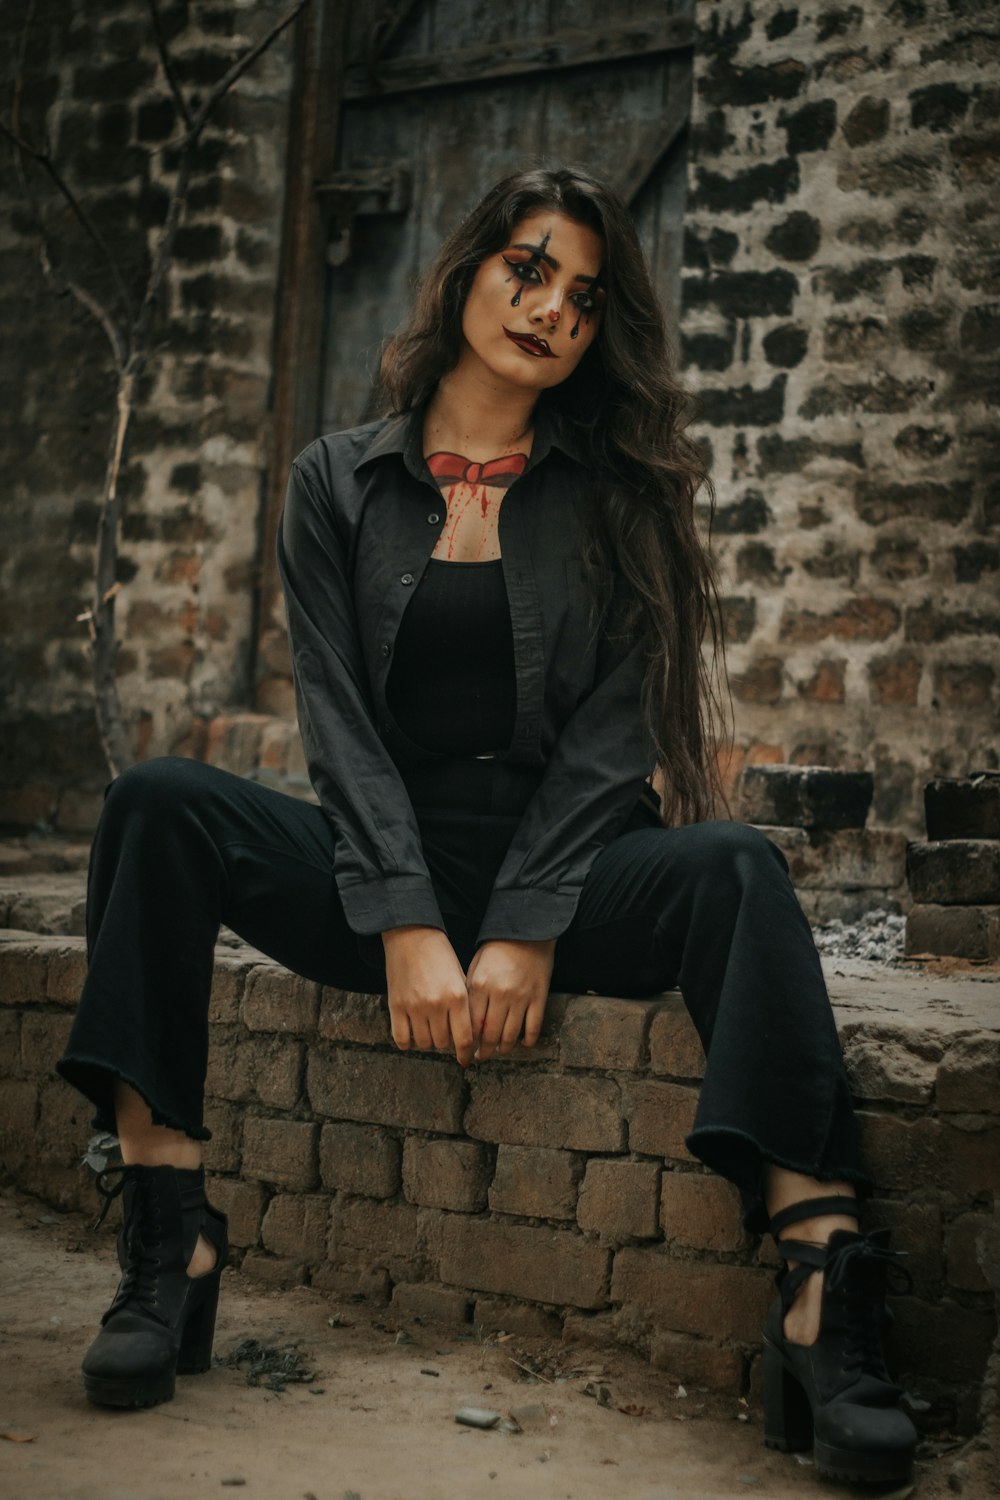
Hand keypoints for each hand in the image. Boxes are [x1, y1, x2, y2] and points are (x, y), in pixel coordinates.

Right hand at [382, 926, 474, 1067]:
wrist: (412, 936)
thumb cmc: (441, 956)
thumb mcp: (461, 979)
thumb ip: (465, 1007)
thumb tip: (469, 1038)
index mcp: (457, 997)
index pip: (464, 1039)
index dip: (467, 1054)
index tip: (467, 1060)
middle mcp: (436, 1005)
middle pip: (443, 1043)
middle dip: (447, 1042)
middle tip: (446, 1034)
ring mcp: (414, 1007)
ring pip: (424, 1043)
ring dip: (429, 1041)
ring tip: (430, 1029)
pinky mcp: (396, 1006)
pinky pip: (401, 1039)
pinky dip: (407, 1042)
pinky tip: (412, 1034)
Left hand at [466, 939, 555, 1061]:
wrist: (527, 932)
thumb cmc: (497, 950)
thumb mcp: (475, 967)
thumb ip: (470, 994)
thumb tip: (465, 1022)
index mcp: (480, 986)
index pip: (471, 1024)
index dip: (467, 1042)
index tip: (465, 1051)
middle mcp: (500, 995)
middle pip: (490, 1035)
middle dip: (484, 1052)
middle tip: (480, 1058)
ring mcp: (521, 998)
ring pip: (511, 1035)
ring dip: (503, 1049)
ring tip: (499, 1051)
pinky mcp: (539, 998)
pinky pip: (533, 1028)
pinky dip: (527, 1040)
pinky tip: (522, 1044)